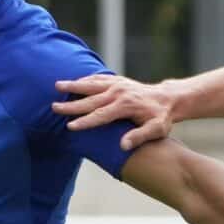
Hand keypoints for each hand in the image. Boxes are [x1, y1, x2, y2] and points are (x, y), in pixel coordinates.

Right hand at [53, 74, 177, 150]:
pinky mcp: (117, 80)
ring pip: (91, 84)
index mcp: (125, 106)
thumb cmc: (161, 118)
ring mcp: (117, 84)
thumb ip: (139, 136)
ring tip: (57, 85)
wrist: (168, 98)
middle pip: (90, 99)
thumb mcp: (156, 130)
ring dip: (73, 85)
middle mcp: (119, 93)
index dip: (85, 122)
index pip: (100, 115)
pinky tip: (74, 82)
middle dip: (71, 104)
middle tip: (54, 107)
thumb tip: (123, 146)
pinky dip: (85, 79)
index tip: (69, 126)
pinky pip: (98, 78)